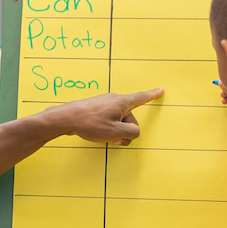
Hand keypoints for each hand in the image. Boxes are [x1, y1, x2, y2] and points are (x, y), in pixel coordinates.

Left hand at [45, 88, 163, 145]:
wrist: (65, 118)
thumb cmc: (91, 124)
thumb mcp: (116, 132)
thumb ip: (132, 132)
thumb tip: (132, 132)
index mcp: (122, 102)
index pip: (141, 98)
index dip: (152, 95)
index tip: (161, 89)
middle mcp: (114, 99)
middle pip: (129, 117)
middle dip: (125, 129)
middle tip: (114, 138)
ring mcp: (103, 102)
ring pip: (117, 120)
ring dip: (115, 130)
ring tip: (102, 136)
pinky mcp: (94, 108)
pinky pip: (107, 119)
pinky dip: (106, 128)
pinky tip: (95, 132)